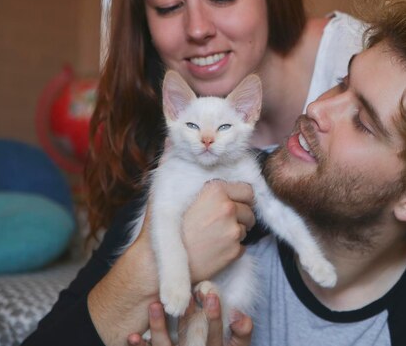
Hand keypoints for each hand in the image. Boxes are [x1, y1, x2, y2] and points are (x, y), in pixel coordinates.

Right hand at [88, 181, 254, 345]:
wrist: (155, 264)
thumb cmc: (159, 227)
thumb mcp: (164, 191)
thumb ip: (173, 165)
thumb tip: (170, 141)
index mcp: (215, 190)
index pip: (246, 189)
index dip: (239, 197)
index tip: (231, 203)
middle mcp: (227, 208)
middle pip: (250, 209)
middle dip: (241, 214)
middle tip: (224, 222)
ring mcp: (232, 231)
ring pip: (246, 228)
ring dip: (235, 232)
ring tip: (214, 236)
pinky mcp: (234, 252)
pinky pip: (242, 247)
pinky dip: (232, 249)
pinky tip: (214, 250)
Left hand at [127, 291, 252, 345]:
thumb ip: (242, 330)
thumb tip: (239, 315)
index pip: (216, 334)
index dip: (215, 316)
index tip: (211, 295)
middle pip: (191, 340)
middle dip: (186, 318)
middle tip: (182, 297)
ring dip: (158, 327)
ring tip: (155, 305)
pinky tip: (132, 336)